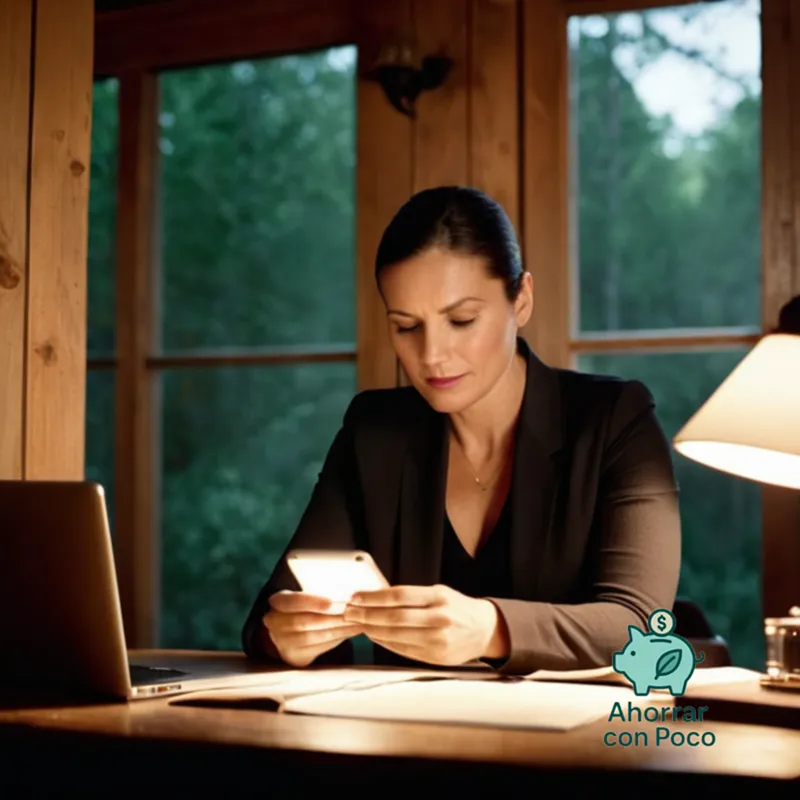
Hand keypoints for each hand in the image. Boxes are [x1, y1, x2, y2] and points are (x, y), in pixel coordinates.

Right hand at [262, 591, 363, 667]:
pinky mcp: (296, 656)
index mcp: (277, 602)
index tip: (333, 601)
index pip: (293, 601)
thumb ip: (318, 594)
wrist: (288, 633)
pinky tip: (351, 631)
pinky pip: (320, 647)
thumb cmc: (303, 608)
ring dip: (339, 629)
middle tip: (352, 611)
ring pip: (314, 636)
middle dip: (332, 616)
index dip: (313, 602)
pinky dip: (338, 639)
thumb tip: (345, 592)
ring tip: (357, 621)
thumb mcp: (303, 597)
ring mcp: (283, 643)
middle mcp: (275, 623)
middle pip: (306, 621)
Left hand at [343, 584, 508, 665]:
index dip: (374, 597)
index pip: (399, 595)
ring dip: (372, 630)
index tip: (356, 597)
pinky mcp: (435, 657)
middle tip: (349, 612)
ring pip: (396, 635)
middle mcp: (439, 618)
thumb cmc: (457, 607)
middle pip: (394, 617)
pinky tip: (375, 636)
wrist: (484, 630)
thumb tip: (377, 598)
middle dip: (367, 615)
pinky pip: (403, 649)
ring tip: (358, 624)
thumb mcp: (439, 593)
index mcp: (439, 597)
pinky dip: (385, 643)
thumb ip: (412, 596)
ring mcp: (438, 640)